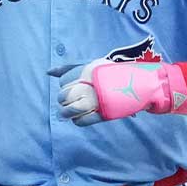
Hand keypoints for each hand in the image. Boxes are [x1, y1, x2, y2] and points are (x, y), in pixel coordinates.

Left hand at [49, 58, 186, 126]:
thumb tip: (48, 72)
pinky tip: (80, 117)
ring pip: (70, 109)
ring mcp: (96, 100)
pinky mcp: (102, 114)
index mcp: (87, 70)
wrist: (138, 84)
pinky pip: (81, 121)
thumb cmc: (111, 73)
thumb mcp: (92, 65)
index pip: (64, 80)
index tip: (72, 87)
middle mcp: (90, 84)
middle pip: (64, 95)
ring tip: (70, 111)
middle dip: (64, 99)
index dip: (65, 85)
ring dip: (67, 112)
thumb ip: (69, 68)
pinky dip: (78, 121)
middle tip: (69, 100)